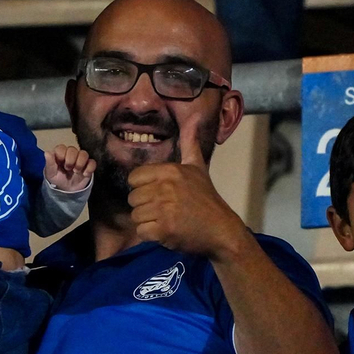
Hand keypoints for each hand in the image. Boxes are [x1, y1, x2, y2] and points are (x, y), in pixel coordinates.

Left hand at [45, 144, 94, 191]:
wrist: (67, 189)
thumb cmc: (58, 179)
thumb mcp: (51, 173)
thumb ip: (49, 163)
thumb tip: (47, 152)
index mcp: (60, 154)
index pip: (61, 148)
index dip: (61, 155)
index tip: (60, 164)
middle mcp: (71, 154)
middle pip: (73, 149)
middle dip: (70, 160)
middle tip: (68, 169)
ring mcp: (80, 159)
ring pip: (84, 154)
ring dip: (80, 163)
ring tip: (76, 171)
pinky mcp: (89, 165)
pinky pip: (93, 162)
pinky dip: (89, 168)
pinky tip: (84, 174)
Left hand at [126, 121, 244, 257]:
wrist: (221, 229)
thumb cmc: (206, 199)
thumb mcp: (198, 167)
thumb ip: (190, 144)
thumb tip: (194, 118)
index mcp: (170, 170)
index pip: (134, 177)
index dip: (143, 187)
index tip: (159, 194)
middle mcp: (166, 187)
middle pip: (133, 198)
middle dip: (145, 207)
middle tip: (164, 210)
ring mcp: (164, 209)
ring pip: (135, 215)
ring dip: (147, 222)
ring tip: (165, 221)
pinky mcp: (164, 229)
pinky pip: (141, 231)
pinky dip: (151, 235)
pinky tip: (165, 232)